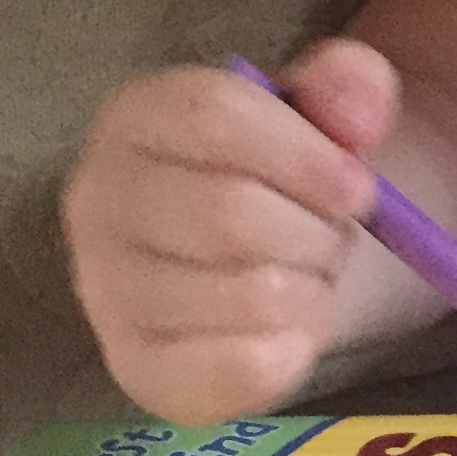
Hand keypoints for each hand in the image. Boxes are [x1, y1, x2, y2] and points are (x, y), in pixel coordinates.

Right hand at [60, 41, 396, 424]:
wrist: (255, 261)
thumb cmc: (280, 175)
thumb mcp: (320, 111)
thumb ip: (348, 84)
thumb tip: (357, 108)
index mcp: (138, 117)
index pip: (210, 115)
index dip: (303, 153)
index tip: (358, 187)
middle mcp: (98, 200)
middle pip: (226, 213)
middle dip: (314, 231)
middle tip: (335, 239)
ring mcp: (106, 291)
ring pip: (244, 295)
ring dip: (311, 291)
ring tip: (306, 278)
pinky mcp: (137, 370)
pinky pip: (235, 371)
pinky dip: (291, 350)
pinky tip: (290, 331)